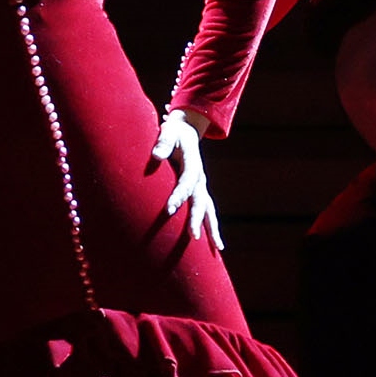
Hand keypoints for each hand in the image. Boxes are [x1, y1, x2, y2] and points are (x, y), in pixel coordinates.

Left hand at [150, 107, 224, 250]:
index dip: (178, 196)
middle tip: (193, 237)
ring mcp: (201, 185)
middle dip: (197, 219)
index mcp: (192, 164)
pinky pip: (206, 211)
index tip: (169, 210)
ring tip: (218, 248)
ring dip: (212, 228)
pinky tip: (215, 245)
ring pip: (209, 209)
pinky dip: (210, 227)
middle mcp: (200, 178)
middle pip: (201, 201)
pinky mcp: (199, 191)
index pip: (186, 182)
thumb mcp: (168, 131)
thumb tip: (157, 157)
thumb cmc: (174, 131)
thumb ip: (163, 143)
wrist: (187, 128)